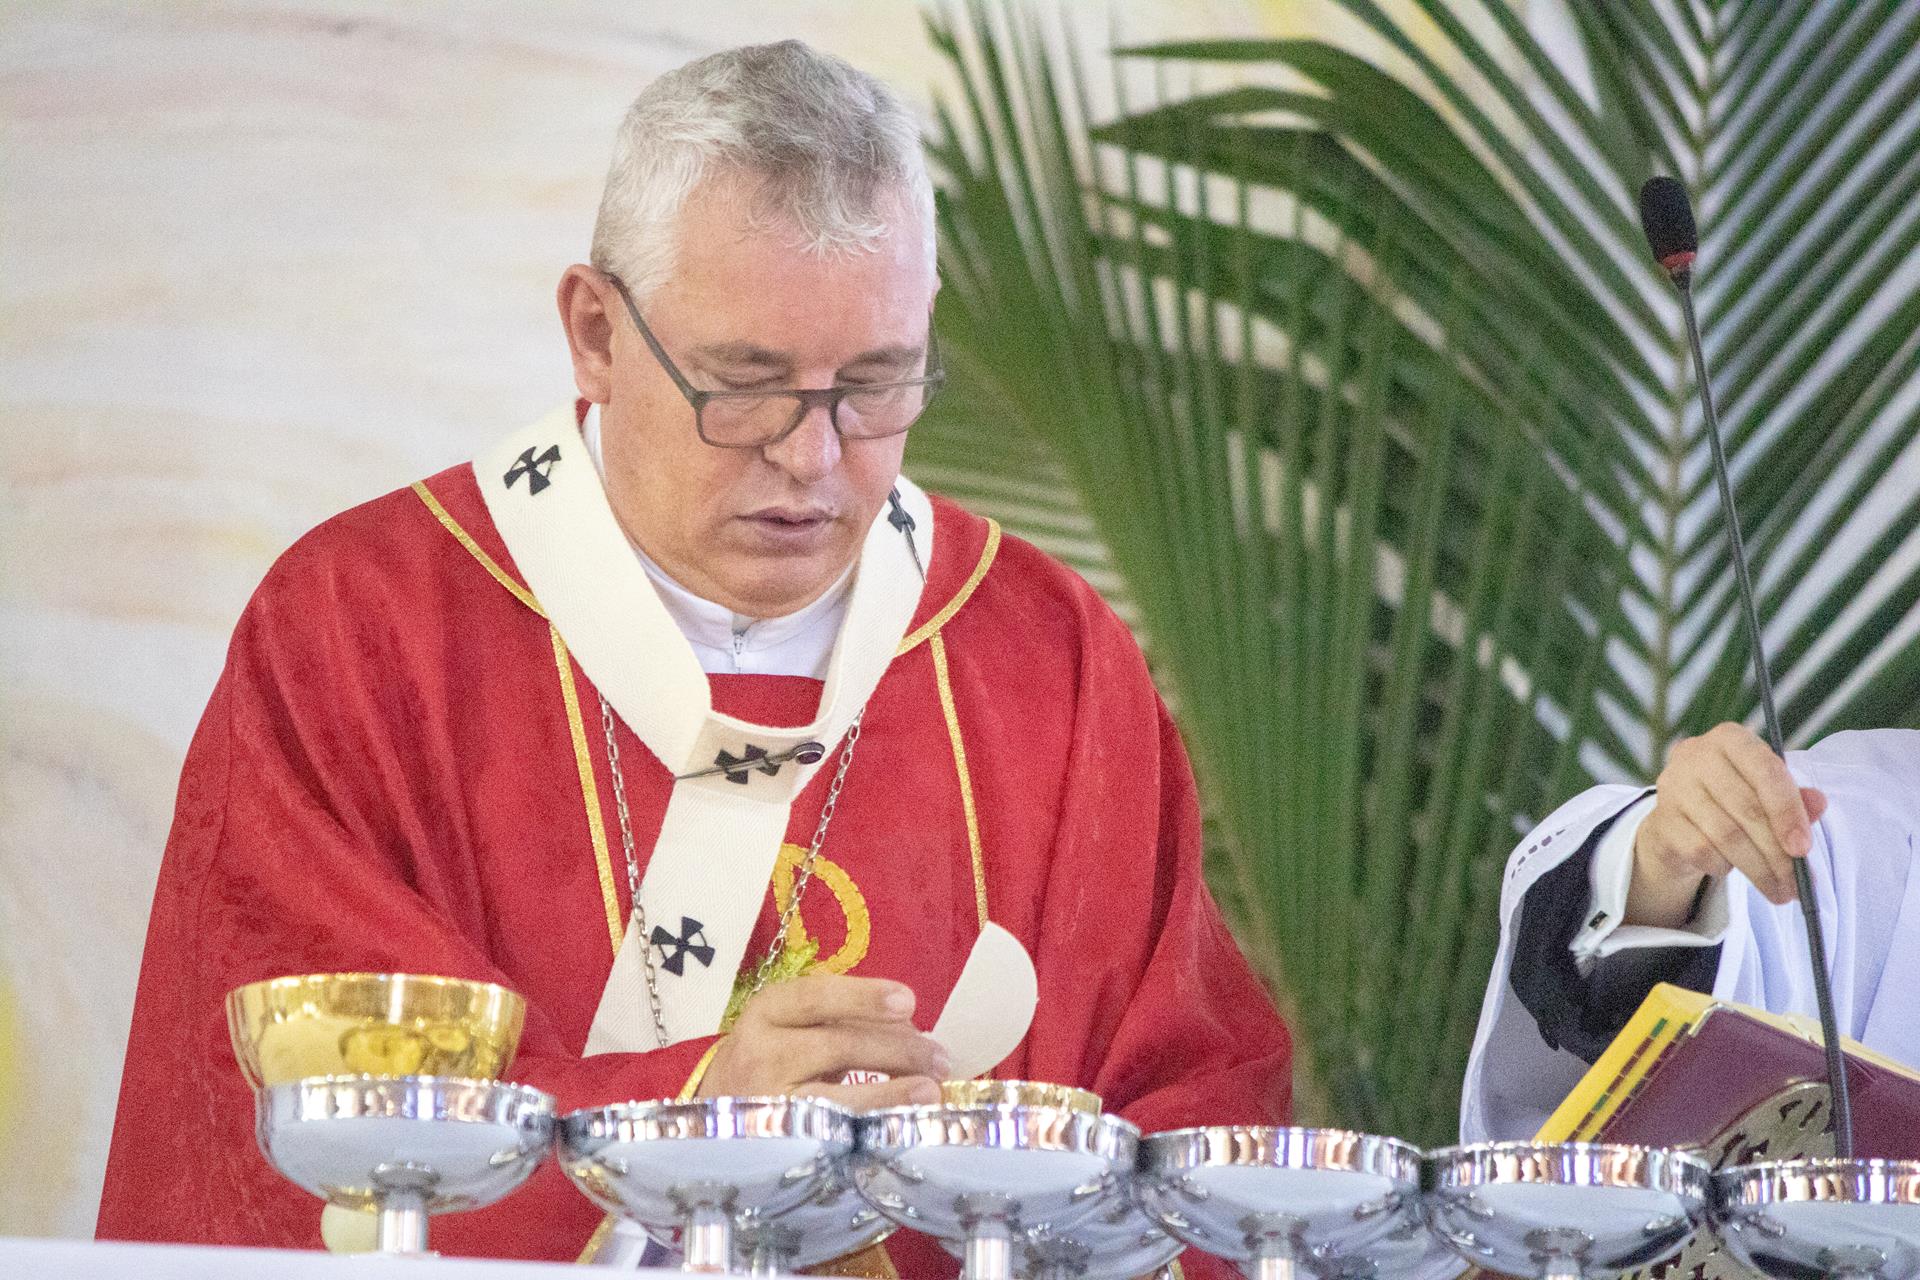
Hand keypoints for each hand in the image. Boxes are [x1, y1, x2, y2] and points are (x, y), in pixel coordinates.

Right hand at [696, 972, 948, 1109]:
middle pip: (837, 1043)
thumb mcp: (790, 1030)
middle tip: (940, 1057)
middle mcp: (758, 1050)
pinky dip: (871, 1123)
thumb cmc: (767, 1065)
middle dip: (897, 1049)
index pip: (817, 995)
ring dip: (892, 1091)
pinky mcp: (777, 1139)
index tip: (910, 1002)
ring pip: (837, 1093)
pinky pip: (832, 1130)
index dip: (864, 997)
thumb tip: (911, 1031)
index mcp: (766, 1010)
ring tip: (931, 1088)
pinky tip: (899, 1122)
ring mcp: (765, 1100)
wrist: (713, 1122)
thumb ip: (840, 1024)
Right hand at [1628, 722, 1827, 925]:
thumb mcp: (1768, 792)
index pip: (1766, 770)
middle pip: (1747, 808)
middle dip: (1777, 852)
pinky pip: (1702, 851)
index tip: (1803, 848)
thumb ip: (1795, 798)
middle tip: (1797, 882)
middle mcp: (1697, 755)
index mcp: (1731, 739)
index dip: (1788, 811)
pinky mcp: (1662, 820)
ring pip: (1726, 835)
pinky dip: (1724, 867)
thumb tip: (1819, 803)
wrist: (1681, 818)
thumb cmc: (1734, 799)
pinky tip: (1733, 870)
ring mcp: (1673, 787)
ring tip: (1778, 889)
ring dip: (1757, 869)